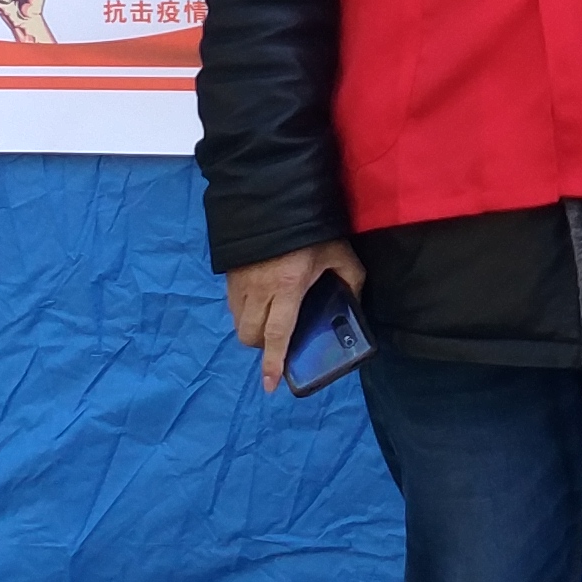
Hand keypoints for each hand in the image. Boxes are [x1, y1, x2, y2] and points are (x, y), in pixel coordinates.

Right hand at [225, 240, 363, 392]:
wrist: (273, 196)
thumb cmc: (312, 228)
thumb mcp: (341, 253)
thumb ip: (350, 280)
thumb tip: (352, 303)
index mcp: (288, 286)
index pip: (276, 334)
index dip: (273, 363)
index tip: (270, 385)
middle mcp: (259, 289)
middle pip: (250, 335)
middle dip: (261, 347)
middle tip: (277, 342)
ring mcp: (240, 282)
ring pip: (238, 322)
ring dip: (251, 330)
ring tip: (268, 321)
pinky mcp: (229, 273)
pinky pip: (232, 305)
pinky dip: (243, 312)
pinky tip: (259, 302)